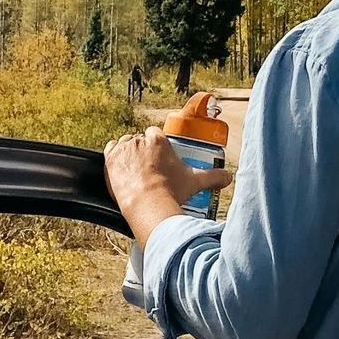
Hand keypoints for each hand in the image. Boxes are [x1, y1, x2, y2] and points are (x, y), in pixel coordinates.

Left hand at [103, 127, 233, 245]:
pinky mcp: (110, 159)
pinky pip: (109, 147)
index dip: (157, 143)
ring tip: (134, 168)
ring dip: (129, 151)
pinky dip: (113, 153)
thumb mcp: (195, 183)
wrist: (147, 205)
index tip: (159, 155)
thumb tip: (229, 177)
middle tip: (149, 167)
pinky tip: (119, 163)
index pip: (155, 133)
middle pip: (140, 139)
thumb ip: (213, 177)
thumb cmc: (171, 191)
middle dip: (144, 150)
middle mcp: (140, 140)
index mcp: (159, 140)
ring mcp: (124, 149)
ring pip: (125, 143)